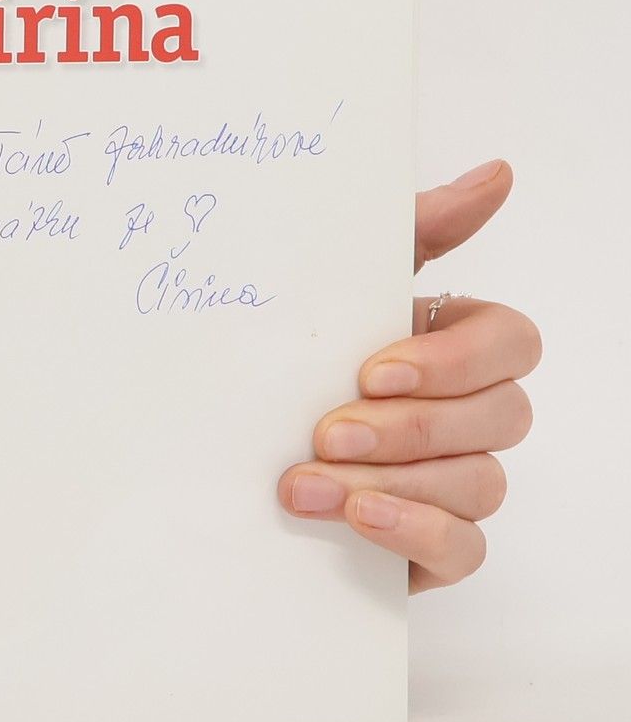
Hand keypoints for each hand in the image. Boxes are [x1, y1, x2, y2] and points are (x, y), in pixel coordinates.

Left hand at [277, 159, 540, 590]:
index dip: (454, 360)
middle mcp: (469, 413)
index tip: (370, 370)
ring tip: (304, 485)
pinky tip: (355, 519)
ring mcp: (457, 481)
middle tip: (327, 430)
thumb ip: (412, 230)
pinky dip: (415, 533)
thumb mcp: (329, 287)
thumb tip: (496, 173)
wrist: (209, 453)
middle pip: (501, 416)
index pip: (512, 342)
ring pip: (480, 484)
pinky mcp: (434, 545)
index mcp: (454, 344)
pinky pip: (466, 548)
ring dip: (393, 482)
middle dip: (412, 426)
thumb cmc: (285, 360)